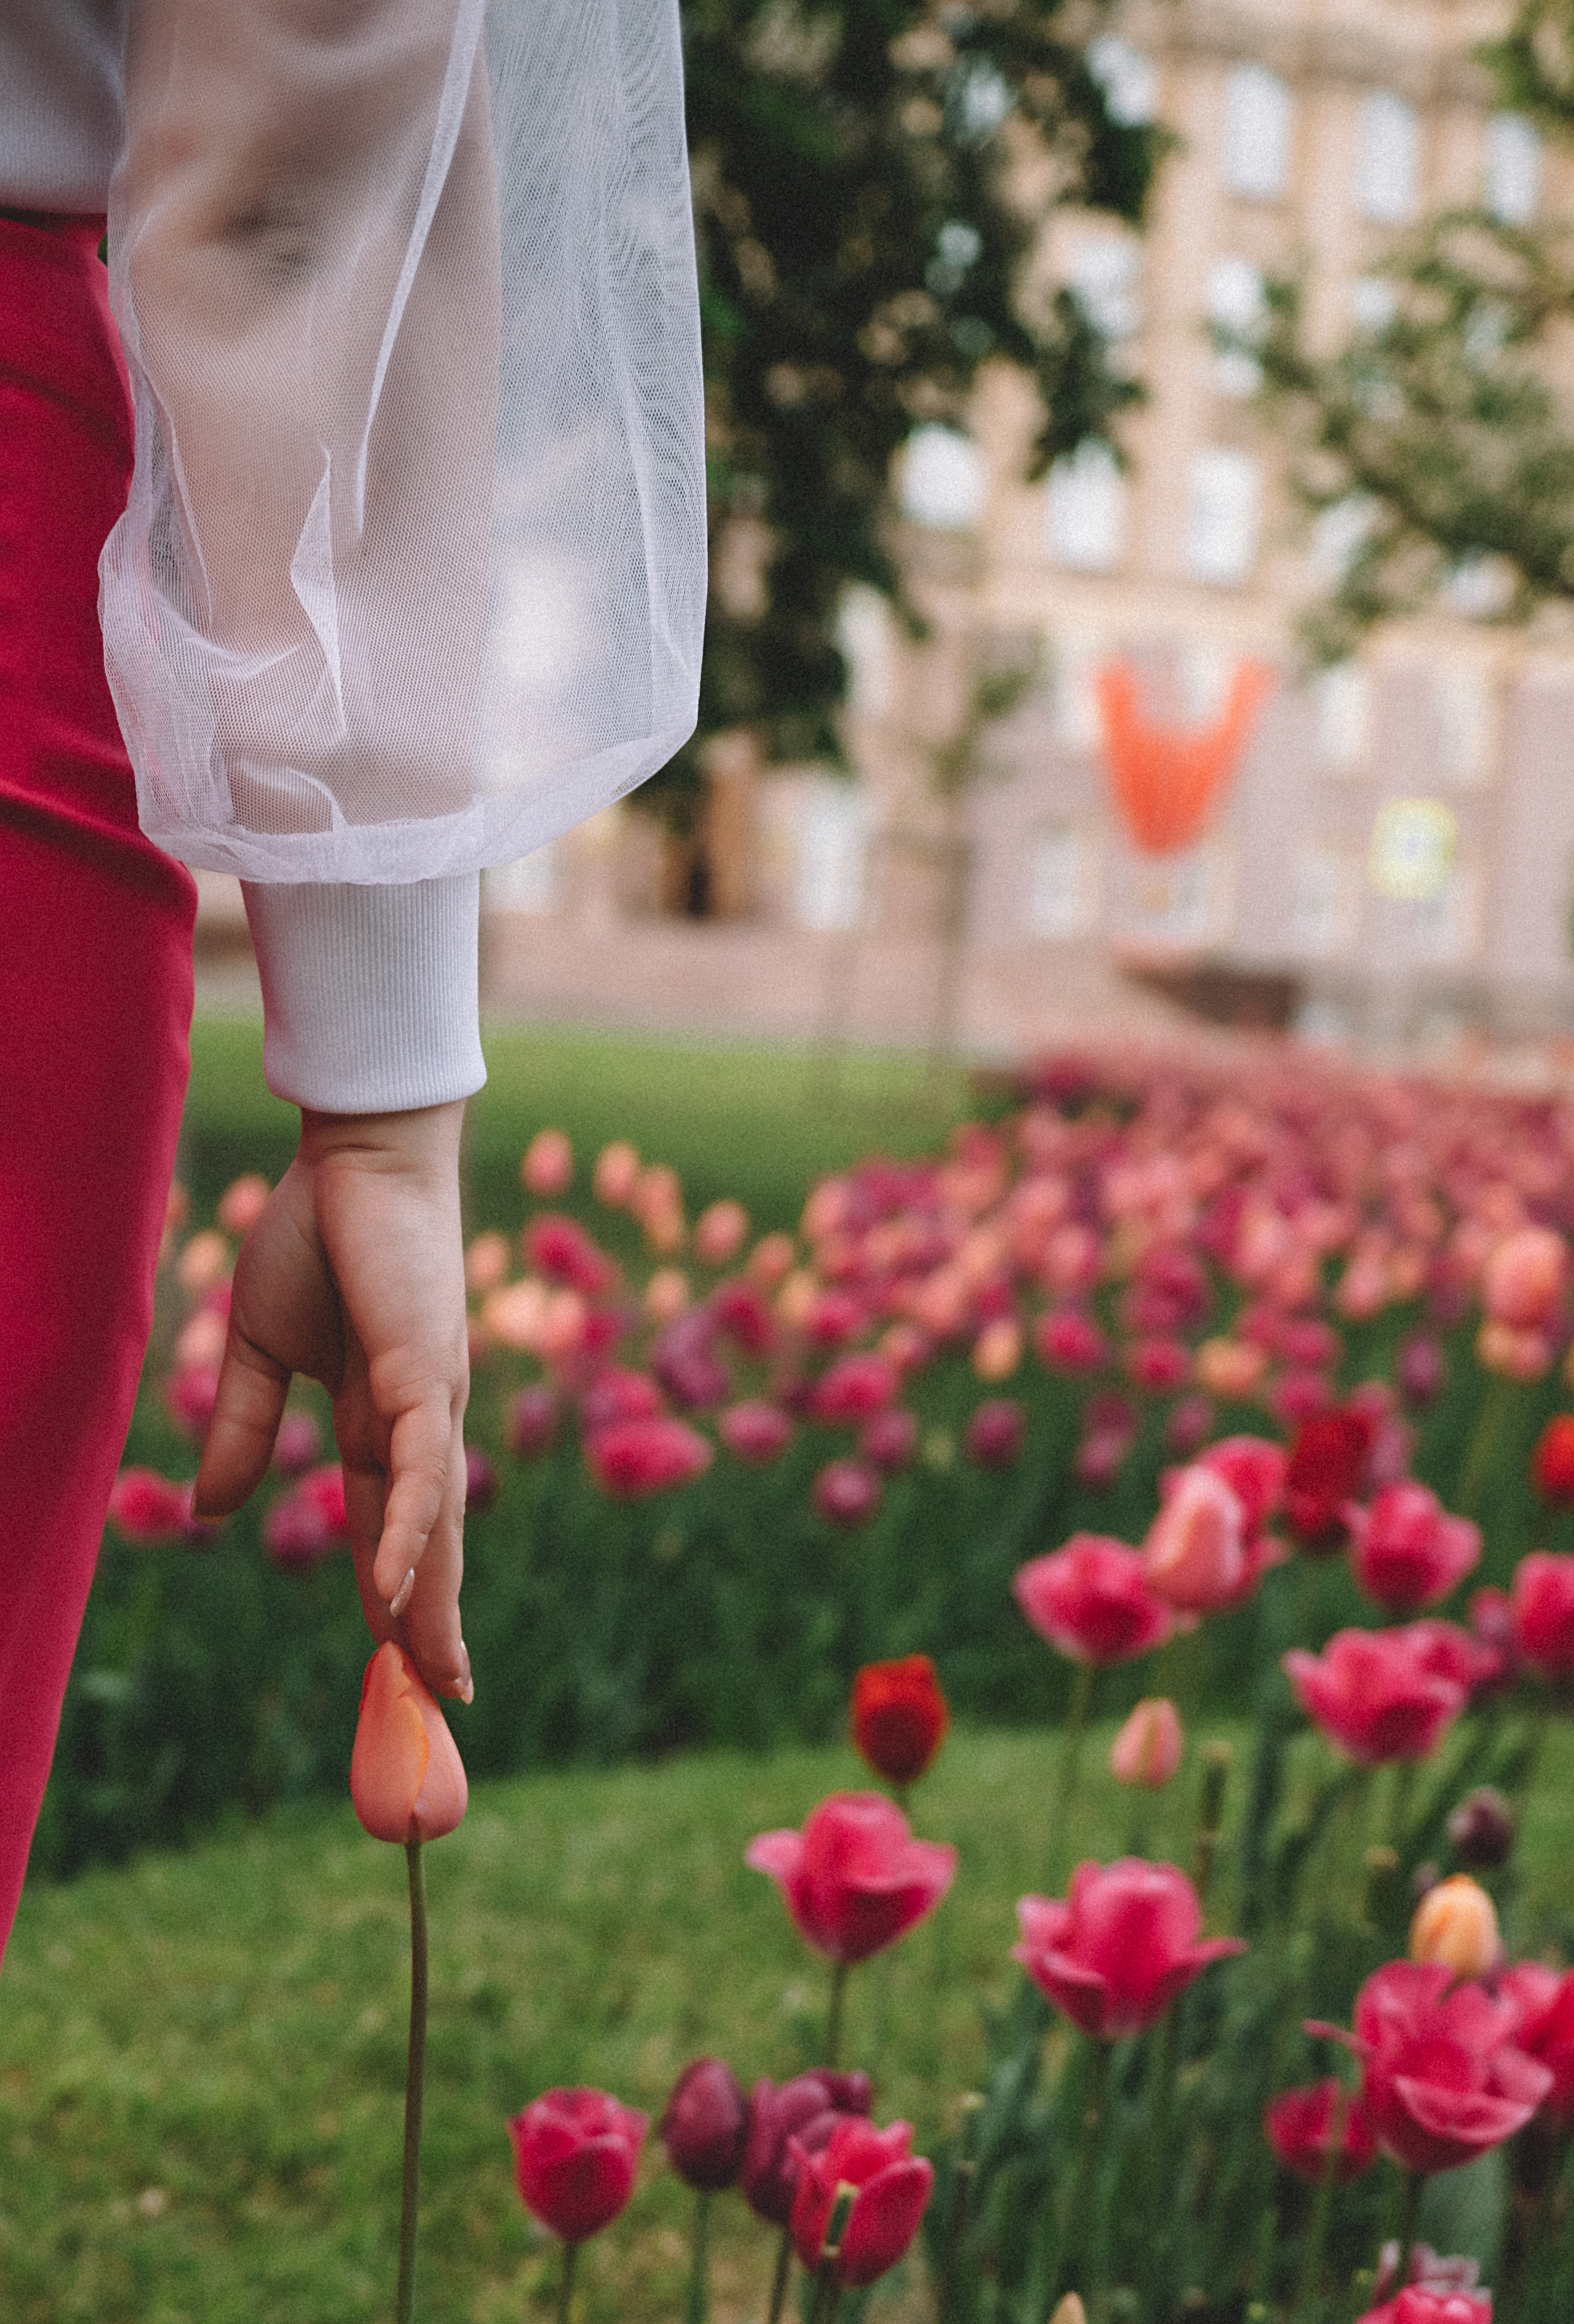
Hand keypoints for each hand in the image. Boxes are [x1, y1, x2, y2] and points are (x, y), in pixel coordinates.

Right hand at [193, 1100, 472, 1702]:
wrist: (353, 1159)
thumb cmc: (315, 1236)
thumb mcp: (256, 1347)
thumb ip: (241, 1426)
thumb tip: (211, 1512)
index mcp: (377, 1415)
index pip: (389, 1521)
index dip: (394, 1588)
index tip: (400, 1656)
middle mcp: (416, 1419)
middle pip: (426, 1540)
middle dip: (432, 1619)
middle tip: (443, 1699)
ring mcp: (428, 1399)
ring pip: (433, 1520)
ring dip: (432, 1599)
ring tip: (436, 1676)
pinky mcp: (425, 1371)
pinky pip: (417, 1467)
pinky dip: (410, 1527)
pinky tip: (401, 1585)